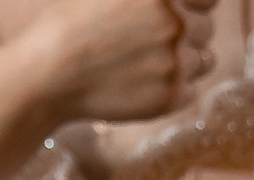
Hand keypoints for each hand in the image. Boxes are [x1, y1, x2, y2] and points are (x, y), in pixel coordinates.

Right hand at [9, 0, 216, 127]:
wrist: (48, 73)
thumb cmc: (72, 24)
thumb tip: (176, 5)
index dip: (194, 8)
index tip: (177, 19)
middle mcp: (176, 23)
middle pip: (205, 30)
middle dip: (185, 36)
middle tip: (148, 46)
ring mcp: (176, 62)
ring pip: (204, 62)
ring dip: (183, 63)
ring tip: (145, 66)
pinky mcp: (170, 97)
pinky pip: (191, 92)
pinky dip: (173, 90)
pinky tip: (142, 85)